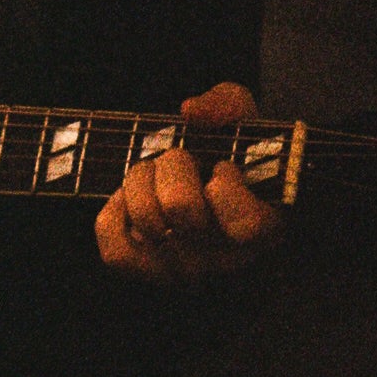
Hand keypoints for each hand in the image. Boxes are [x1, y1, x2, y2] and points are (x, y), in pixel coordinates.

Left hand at [95, 81, 283, 287]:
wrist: (206, 181)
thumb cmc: (230, 151)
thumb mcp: (240, 117)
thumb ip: (226, 105)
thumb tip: (191, 113)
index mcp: (262, 227)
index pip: (243, 223)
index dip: (226, 184)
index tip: (225, 167)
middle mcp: (224, 259)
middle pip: (180, 206)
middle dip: (174, 165)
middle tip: (186, 162)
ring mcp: (185, 270)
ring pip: (146, 218)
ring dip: (143, 181)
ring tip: (158, 176)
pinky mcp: (147, 271)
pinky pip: (115, 250)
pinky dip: (114, 213)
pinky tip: (127, 197)